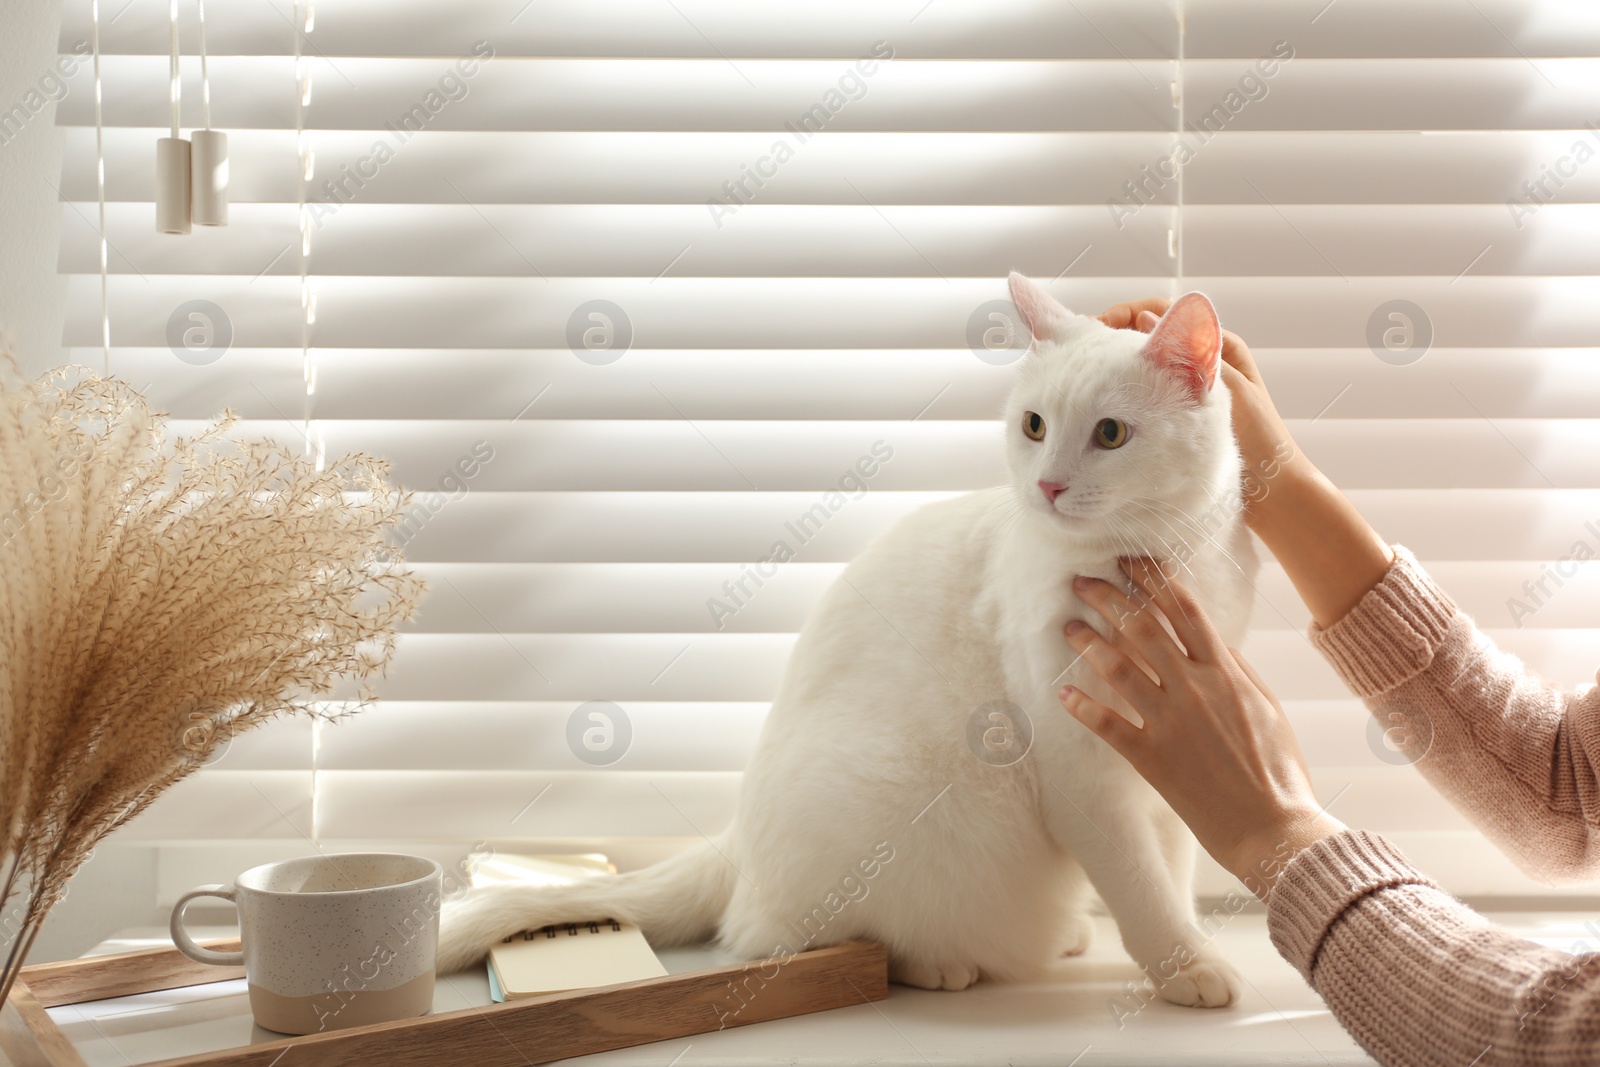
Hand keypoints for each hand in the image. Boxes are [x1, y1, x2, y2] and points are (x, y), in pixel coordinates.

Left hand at [1057, 557, 1345, 895]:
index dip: (1152, 580)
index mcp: (1226, 673)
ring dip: (1088, 643)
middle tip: (1082, 581)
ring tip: (1067, 626)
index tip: (1129, 561)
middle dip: (1109, 598)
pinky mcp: (1152, 758)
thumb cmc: (1279, 770)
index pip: (1184, 611)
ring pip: (1119, 668)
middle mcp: (1196, 689)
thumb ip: (1237, 670)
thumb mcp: (1267, 708)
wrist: (1274, 829)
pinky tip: (1062, 695)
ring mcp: (1171, 722)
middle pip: (1143, 629)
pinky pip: (1107, 725)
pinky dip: (1082, 707)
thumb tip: (1211, 640)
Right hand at [1098, 297, 1308, 523]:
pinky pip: (1131, 401)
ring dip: (1103, 374)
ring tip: (1077, 384)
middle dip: (1103, 344)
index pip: (1157, 313)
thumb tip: (1146, 318)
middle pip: (1137, 339)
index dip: (1121, 316)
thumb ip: (1193, 356)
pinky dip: (1109, 403)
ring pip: (1130, 372)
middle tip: (1075, 357)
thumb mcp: (1231, 391)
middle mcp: (1194, 364)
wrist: (1271, 489)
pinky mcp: (1169, 420)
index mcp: (1216, 345)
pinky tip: (1092, 414)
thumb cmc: (1262, 441)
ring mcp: (1179, 394)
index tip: (1095, 331)